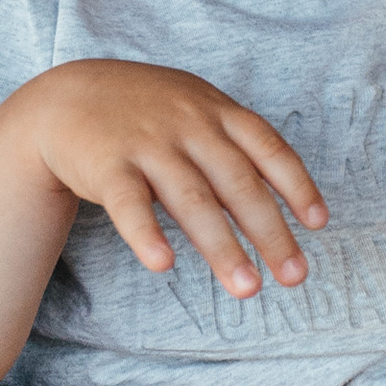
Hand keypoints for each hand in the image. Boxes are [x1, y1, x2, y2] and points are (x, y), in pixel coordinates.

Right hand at [13, 59, 326, 300]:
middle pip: (238, 184)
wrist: (67, 96)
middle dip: (270, 233)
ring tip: (248, 288)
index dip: (296, 186)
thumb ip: (237, 149)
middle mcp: (189, 125)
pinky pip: (129, 204)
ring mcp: (148, 144)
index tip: (318, 224)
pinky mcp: (107, 165)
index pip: (268, 149)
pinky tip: (163, 265)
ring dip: (222, 247)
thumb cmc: (148, 113)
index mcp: (217, 112)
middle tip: (295, 277)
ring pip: (192, 199)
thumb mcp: (197, 112)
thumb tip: (286, 205)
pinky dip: (147, 234)